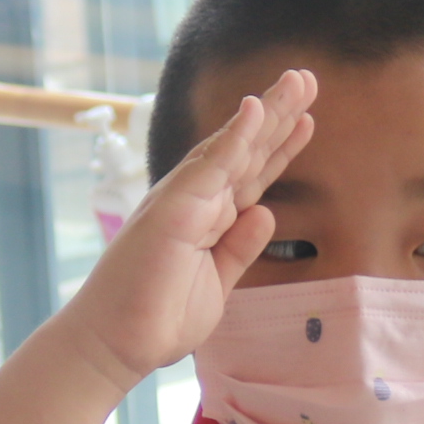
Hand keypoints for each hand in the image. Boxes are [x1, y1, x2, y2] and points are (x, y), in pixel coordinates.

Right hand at [44, 70, 315, 394]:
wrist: (116, 345)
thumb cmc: (157, 318)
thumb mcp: (216, 281)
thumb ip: (240, 246)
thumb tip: (266, 212)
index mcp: (207, 218)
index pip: (250, 174)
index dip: (279, 145)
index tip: (307, 118)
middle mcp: (195, 200)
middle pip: (245, 150)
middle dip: (279, 115)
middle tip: (307, 79)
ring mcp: (183, 200)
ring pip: (232, 147)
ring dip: (266, 113)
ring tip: (297, 80)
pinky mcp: (174, 208)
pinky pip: (211, 166)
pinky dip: (235, 136)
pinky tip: (256, 108)